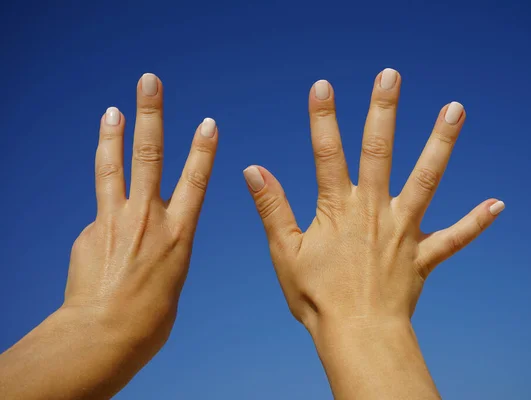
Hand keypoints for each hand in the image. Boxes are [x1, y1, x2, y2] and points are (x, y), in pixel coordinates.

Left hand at [65, 73, 217, 351]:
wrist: (104, 336)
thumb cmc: (148, 318)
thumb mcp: (171, 279)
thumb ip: (159, 245)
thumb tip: (131, 229)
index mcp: (179, 234)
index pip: (195, 180)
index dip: (203, 149)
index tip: (207, 122)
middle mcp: (148, 219)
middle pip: (148, 154)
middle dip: (150, 114)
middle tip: (148, 82)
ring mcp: (115, 221)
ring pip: (113, 168)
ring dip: (112, 134)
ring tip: (112, 109)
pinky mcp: (91, 232)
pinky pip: (101, 218)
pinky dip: (106, 222)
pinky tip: (105, 247)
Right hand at [244, 68, 503, 398]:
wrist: (357, 335)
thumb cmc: (317, 297)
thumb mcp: (285, 252)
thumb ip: (272, 207)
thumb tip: (253, 170)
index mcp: (338, 209)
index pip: (327, 153)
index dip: (322, 118)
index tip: (322, 85)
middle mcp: (374, 210)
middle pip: (379, 151)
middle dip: (383, 110)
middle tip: (391, 75)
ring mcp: (403, 230)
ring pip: (426, 179)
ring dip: (441, 142)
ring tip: (456, 109)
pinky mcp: (422, 255)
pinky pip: (454, 238)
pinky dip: (475, 222)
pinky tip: (497, 205)